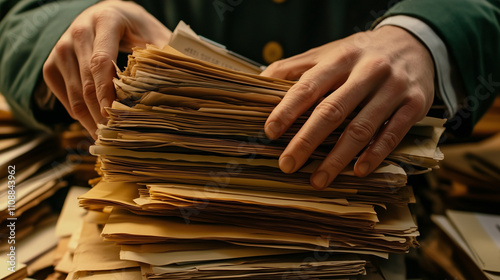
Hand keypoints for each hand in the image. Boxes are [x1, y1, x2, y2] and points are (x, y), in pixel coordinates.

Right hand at [43, 0, 170, 137]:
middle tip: (117, 136)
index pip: (101, 61)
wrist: (104, 15)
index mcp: (104, 20)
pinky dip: (79, 115)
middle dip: (101, 113)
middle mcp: (78, 33)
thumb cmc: (134, 28)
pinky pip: (64, 97)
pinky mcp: (51, 65)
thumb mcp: (152, 32)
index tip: (116, 116)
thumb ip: (164, 53)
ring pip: (74, 94)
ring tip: (108, 139)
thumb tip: (178, 80)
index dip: (107, 91)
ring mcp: (60, 49)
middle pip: (87, 82)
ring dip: (90, 120)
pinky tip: (96, 126)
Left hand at [261, 26, 434, 188]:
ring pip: (361, 128)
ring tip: (318, 180)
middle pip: (332, 111)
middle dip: (307, 141)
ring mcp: (393, 88)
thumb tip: (258, 82)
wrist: (413, 43)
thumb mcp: (328, 52)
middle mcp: (368, 71)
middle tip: (287, 165)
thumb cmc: (359, 54)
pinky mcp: (414, 104)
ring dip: (337, 158)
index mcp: (341, 58)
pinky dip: (374, 155)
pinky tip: (357, 172)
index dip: (288, 109)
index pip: (309, 85)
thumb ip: (294, 67)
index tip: (270, 132)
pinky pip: (392, 134)